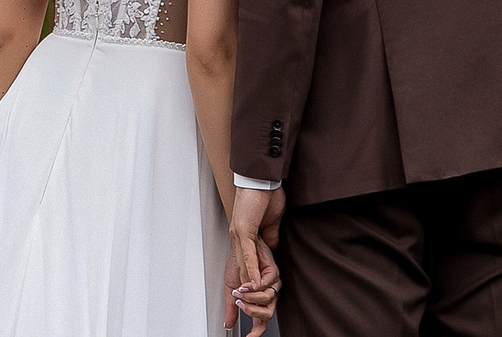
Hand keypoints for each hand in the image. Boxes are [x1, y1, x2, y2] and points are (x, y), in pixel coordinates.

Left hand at [225, 187, 282, 335]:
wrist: (261, 178)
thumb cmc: (265, 198)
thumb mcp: (269, 228)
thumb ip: (268, 244)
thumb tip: (271, 254)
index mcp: (244, 245)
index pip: (237, 277)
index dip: (234, 300)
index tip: (230, 322)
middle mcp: (237, 243)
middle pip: (239, 280)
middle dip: (241, 306)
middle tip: (246, 325)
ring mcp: (238, 236)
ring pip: (243, 270)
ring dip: (248, 291)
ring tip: (248, 307)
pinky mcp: (243, 228)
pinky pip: (247, 253)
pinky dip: (251, 269)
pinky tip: (253, 282)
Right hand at [228, 240, 278, 335]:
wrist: (241, 244)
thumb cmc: (237, 263)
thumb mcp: (230, 288)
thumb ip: (231, 308)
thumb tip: (228, 324)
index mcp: (258, 300)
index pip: (260, 320)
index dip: (256, 331)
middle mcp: (268, 294)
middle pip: (267, 314)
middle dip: (252, 312)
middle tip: (239, 306)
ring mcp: (272, 284)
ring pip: (268, 301)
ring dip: (250, 298)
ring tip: (238, 292)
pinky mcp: (273, 273)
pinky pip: (266, 287)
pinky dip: (253, 288)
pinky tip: (244, 286)